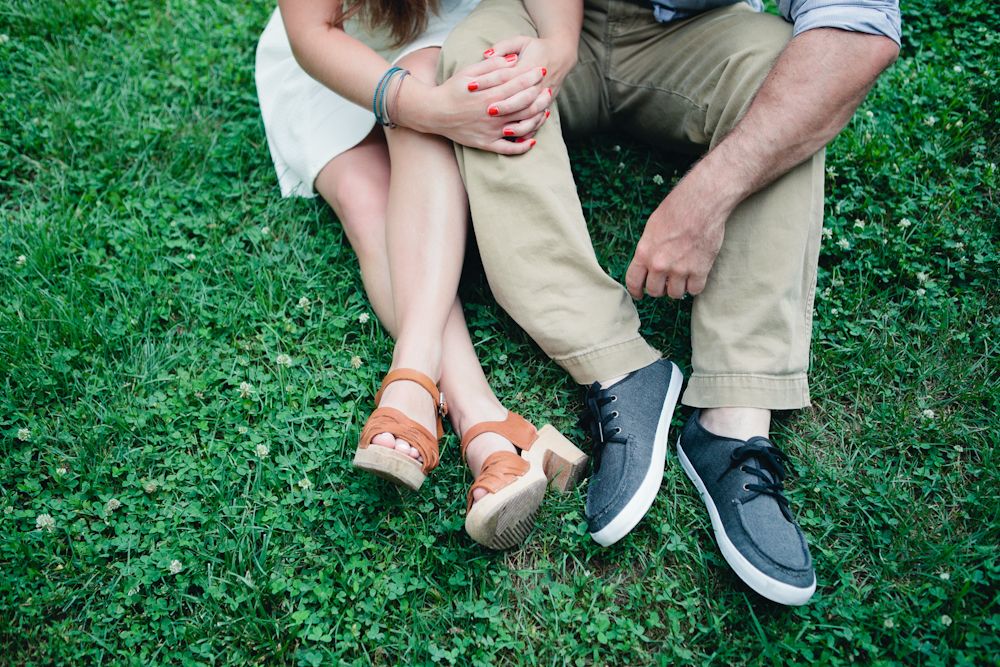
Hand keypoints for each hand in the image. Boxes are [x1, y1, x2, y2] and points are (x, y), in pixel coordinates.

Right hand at [397, 55, 548, 153]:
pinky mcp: (485, 144)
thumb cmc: (451, 90)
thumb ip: (492, 66)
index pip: (517, 85)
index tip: (541, 70)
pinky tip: (532, 139)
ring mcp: (490, 131)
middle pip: (524, 107)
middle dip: (540, 98)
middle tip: (548, 90)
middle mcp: (492, 115)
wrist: (433, 113)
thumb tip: (513, 59)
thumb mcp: (468, 72)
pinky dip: (522, 146)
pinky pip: (508, 149)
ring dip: (536, 120)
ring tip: (544, 112)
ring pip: (521, 128)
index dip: (532, 77)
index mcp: (489, 95)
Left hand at [481, 36, 576, 138]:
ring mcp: (543, 97)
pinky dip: (528, 132)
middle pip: (521, 99)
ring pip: (532, 115)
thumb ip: (503, 47)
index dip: (489, 82)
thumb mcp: (520, 41)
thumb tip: (486, 54)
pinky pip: (538, 122)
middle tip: (488, 111)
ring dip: (519, 125)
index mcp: (528, 67)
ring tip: (504, 131)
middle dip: (505, 106)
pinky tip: (516, 138)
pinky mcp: (546, 105)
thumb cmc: (536, 48)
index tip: (472, 87)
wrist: (561, 55)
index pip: (507, 77)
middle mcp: (538, 85)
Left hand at [624, 177, 729, 299]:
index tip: (640, 294)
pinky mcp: (700, 270)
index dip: (636, 291)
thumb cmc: (676, 209)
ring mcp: (680, 269)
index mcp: (644, 253)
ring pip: (675, 294)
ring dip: (677, 288)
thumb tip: (647, 264)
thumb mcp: (652, 228)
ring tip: (681, 277)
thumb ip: (648, 250)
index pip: (633, 282)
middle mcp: (660, 264)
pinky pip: (695, 290)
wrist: (701, 203)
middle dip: (659, 288)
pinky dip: (695, 286)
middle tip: (665, 281)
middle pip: (655, 292)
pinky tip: (695, 276)